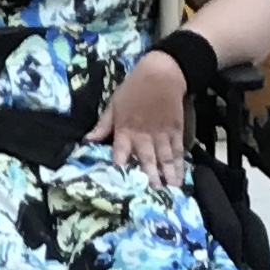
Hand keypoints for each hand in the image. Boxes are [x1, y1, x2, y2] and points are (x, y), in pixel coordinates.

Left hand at [86, 51, 184, 187]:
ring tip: (171, 192)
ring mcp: (161, 135)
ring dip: (167, 176)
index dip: (120, 168)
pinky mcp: (176, 132)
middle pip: (146, 160)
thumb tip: (87, 140)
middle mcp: (143, 136)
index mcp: (124, 130)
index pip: (120, 153)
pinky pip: (178, 151)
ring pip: (164, 159)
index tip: (120, 186)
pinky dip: (180, 164)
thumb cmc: (133, 89)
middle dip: (149, 178)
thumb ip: (103, 125)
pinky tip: (182, 177)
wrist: (162, 74)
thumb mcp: (114, 105)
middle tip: (152, 195)